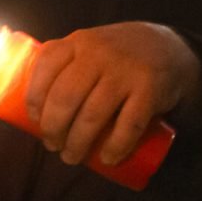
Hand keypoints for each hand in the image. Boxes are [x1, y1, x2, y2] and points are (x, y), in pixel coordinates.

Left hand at [26, 22, 198, 165]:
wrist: (168, 47)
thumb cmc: (116, 56)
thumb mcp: (90, 47)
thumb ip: (66, 64)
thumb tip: (33, 105)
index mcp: (78, 42)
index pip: (46, 66)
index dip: (34, 97)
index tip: (34, 120)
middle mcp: (99, 53)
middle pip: (65, 97)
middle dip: (53, 129)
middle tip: (52, 145)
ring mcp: (125, 71)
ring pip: (92, 115)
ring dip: (77, 144)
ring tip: (71, 157)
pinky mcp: (149, 90)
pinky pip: (128, 125)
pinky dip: (115, 147)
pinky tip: (107, 159)